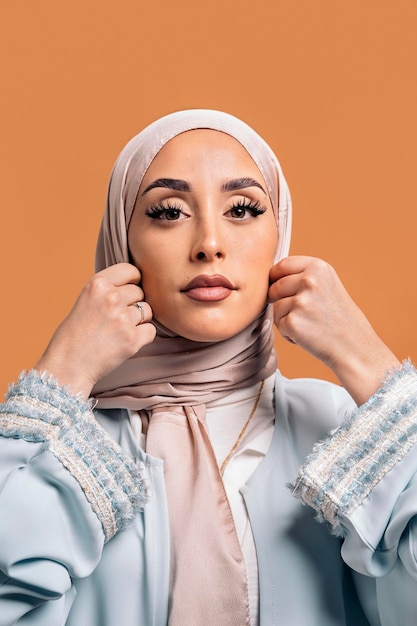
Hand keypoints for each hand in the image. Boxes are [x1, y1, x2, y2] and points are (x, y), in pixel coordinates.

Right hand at [35, 263, 155, 398]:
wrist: (67, 366)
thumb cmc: (74, 335)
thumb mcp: (85, 300)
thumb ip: (107, 290)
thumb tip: (136, 284)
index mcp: (97, 284)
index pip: (130, 270)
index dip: (133, 280)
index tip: (129, 290)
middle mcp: (111, 298)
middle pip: (139, 292)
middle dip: (133, 304)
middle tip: (117, 319)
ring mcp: (123, 319)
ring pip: (147, 311)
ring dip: (138, 321)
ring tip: (119, 331)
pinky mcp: (132, 339)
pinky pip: (151, 330)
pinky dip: (143, 336)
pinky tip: (126, 341)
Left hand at [268, 256, 399, 403]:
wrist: (356, 348)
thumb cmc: (341, 319)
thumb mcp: (328, 285)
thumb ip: (304, 276)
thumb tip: (272, 275)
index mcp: (318, 267)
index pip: (283, 265)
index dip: (275, 277)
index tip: (276, 286)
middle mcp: (309, 280)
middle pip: (275, 287)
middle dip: (279, 301)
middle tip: (302, 314)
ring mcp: (300, 301)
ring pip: (276, 308)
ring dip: (287, 319)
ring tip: (311, 325)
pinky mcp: (293, 322)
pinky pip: (279, 325)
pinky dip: (289, 334)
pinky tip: (309, 336)